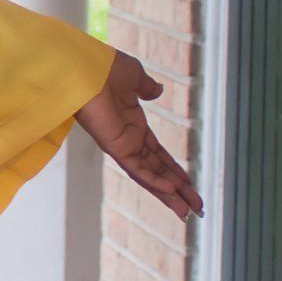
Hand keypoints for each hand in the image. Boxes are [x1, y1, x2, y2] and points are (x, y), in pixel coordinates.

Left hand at [75, 47, 202, 222]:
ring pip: (150, 176)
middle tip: (196, 209)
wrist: (85, 67)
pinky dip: (153, 181)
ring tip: (188, 212)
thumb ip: (147, 88)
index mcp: (134, 126)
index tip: (189, 183)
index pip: (158, 155)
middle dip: (178, 190)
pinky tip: (170, 192)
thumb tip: (157, 91)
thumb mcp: (134, 78)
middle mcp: (129, 140)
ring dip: (169, 194)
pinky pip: (137, 169)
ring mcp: (122, 146)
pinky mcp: (115, 147)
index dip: (174, 169)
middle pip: (158, 171)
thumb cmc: (104, 69)